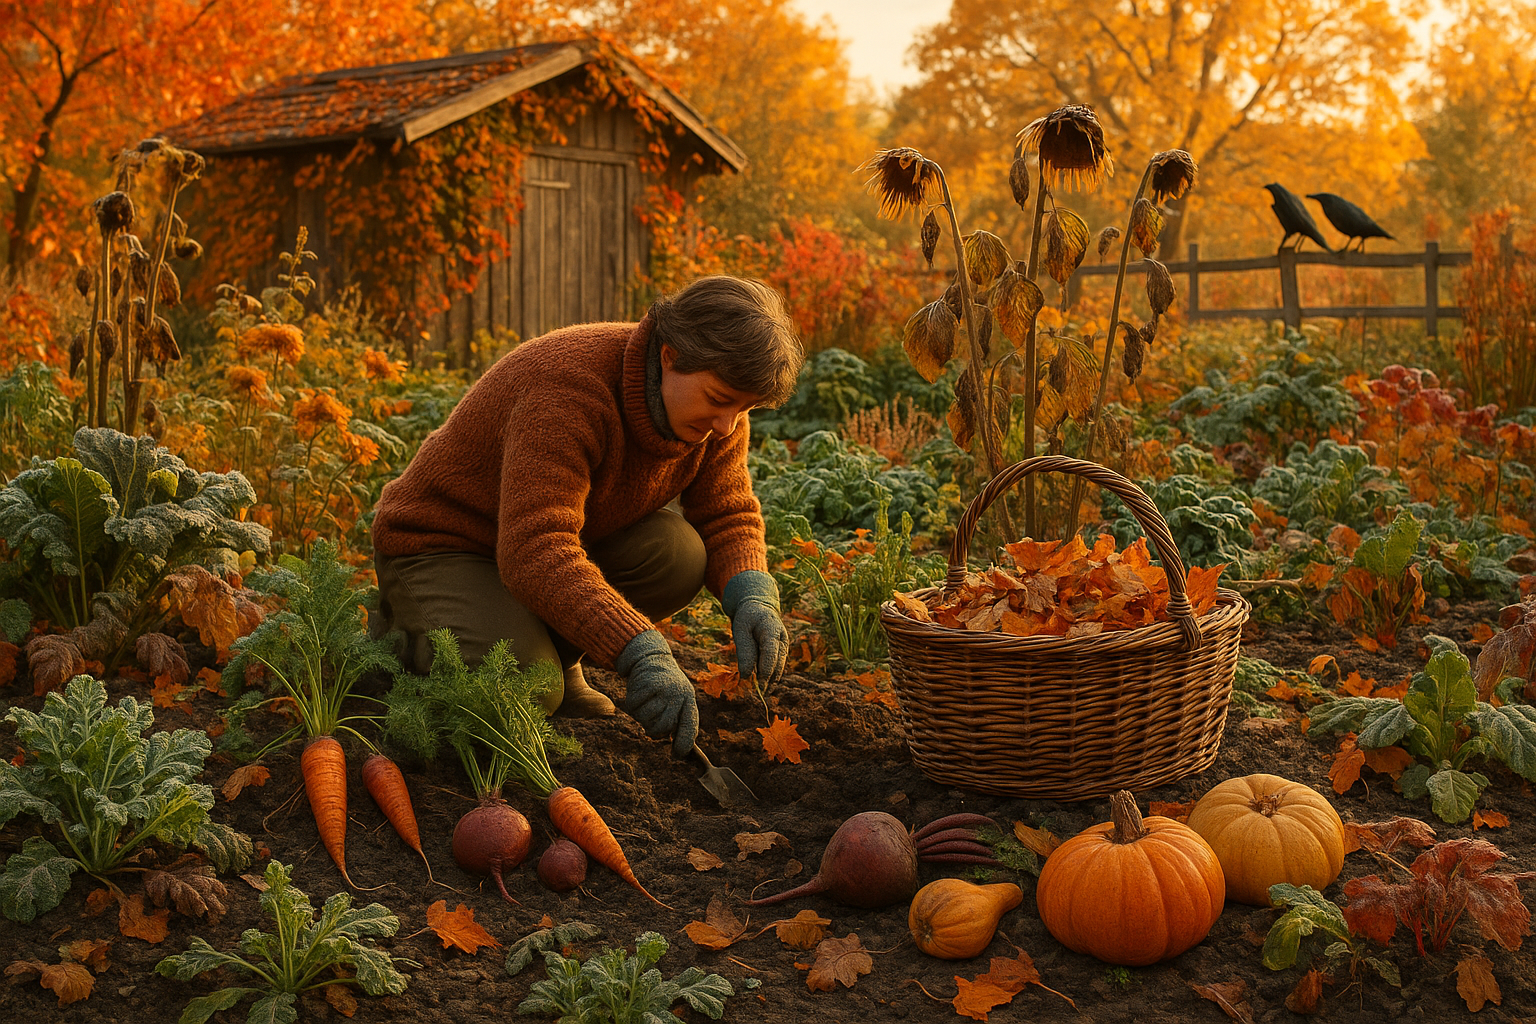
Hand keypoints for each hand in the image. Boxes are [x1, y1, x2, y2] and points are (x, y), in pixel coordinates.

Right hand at [614, 630, 698, 757]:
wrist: (652, 657)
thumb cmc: (665, 687)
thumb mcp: (677, 700)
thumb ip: (679, 722)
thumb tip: (680, 753)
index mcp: (689, 700)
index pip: (689, 726)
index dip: (684, 743)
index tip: (677, 755)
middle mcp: (679, 694)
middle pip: (662, 727)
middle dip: (653, 729)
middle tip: (651, 722)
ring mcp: (664, 688)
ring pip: (646, 718)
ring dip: (640, 715)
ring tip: (646, 703)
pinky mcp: (647, 683)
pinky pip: (633, 706)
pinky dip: (632, 704)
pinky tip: (638, 694)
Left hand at [722, 570, 787, 685]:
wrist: (758, 608)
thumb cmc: (747, 618)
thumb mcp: (741, 630)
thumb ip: (744, 651)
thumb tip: (746, 676)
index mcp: (773, 630)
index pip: (771, 654)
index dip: (765, 672)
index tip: (757, 686)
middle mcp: (783, 640)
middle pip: (778, 665)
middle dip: (767, 682)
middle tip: (755, 695)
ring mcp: (784, 648)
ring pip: (778, 670)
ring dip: (769, 682)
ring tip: (757, 694)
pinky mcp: (780, 654)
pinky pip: (775, 669)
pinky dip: (768, 678)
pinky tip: (760, 686)